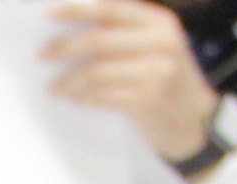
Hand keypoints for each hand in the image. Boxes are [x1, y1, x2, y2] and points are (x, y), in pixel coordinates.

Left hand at [43, 0, 222, 165]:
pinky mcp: (147, 102)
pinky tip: (76, 99)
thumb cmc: (168, 78)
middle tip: (42, 54)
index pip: (112, 9)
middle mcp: (159, 43)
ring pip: (97, 73)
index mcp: (159, 22)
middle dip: (65, 47)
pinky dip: (85, 98)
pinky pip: (104, 98)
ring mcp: (155, 74)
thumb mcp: (158, 44)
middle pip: (99, 41)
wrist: (195, 119)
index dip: (79, 9)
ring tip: (55, 87)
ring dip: (70, 81)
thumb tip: (77, 27)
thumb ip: (128, 32)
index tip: (50, 13)